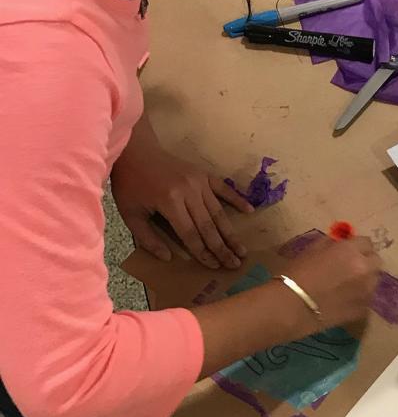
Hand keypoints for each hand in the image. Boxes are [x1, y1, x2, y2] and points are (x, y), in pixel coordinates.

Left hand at [112, 145, 251, 269]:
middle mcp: (189, 192)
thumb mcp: (130, 213)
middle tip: (235, 264)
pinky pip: (224, 189)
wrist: (135, 150)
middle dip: (222, 248)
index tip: (214, 266)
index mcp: (169, 202)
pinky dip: (237, 200)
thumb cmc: (130, 184)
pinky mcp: (204, 175)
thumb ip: (147, 237)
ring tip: (242, 250)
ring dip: (231, 233)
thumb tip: (167, 257)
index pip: (190, 233)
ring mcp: (199, 182)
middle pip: (208, 226)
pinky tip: (250, 211)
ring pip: (218, 212)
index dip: (202, 252)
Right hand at [285, 236, 381, 328]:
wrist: (291, 307)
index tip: (349, 251)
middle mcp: (365, 269)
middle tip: (351, 266)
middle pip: (376, 260)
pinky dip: (359, 296)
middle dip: (365, 261)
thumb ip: (332, 243)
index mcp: (352, 251)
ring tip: (348, 284)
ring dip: (365, 278)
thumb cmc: (296, 274)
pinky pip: (367, 297)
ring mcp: (367, 291)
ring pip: (374, 279)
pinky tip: (344, 299)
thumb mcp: (312, 249)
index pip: (366, 242)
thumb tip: (341, 243)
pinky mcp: (364, 309)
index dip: (357, 246)